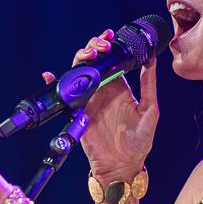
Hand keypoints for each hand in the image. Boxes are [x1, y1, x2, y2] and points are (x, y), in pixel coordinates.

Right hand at [42, 29, 159, 181]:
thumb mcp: (150, 110)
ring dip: (80, 59)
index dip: (108, 46)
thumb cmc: (140, 141)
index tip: (110, 37)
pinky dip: (55, 83)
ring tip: (88, 54)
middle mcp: (102, 90)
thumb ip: (149, 84)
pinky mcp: (77, 111)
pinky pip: (64, 95)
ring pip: (79, 72)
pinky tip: (51, 75)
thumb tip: (151, 59)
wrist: (122, 166)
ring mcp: (88, 99)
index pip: (110, 60)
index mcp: (119, 87)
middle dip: (93, 48)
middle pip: (93, 62)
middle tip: (101, 46)